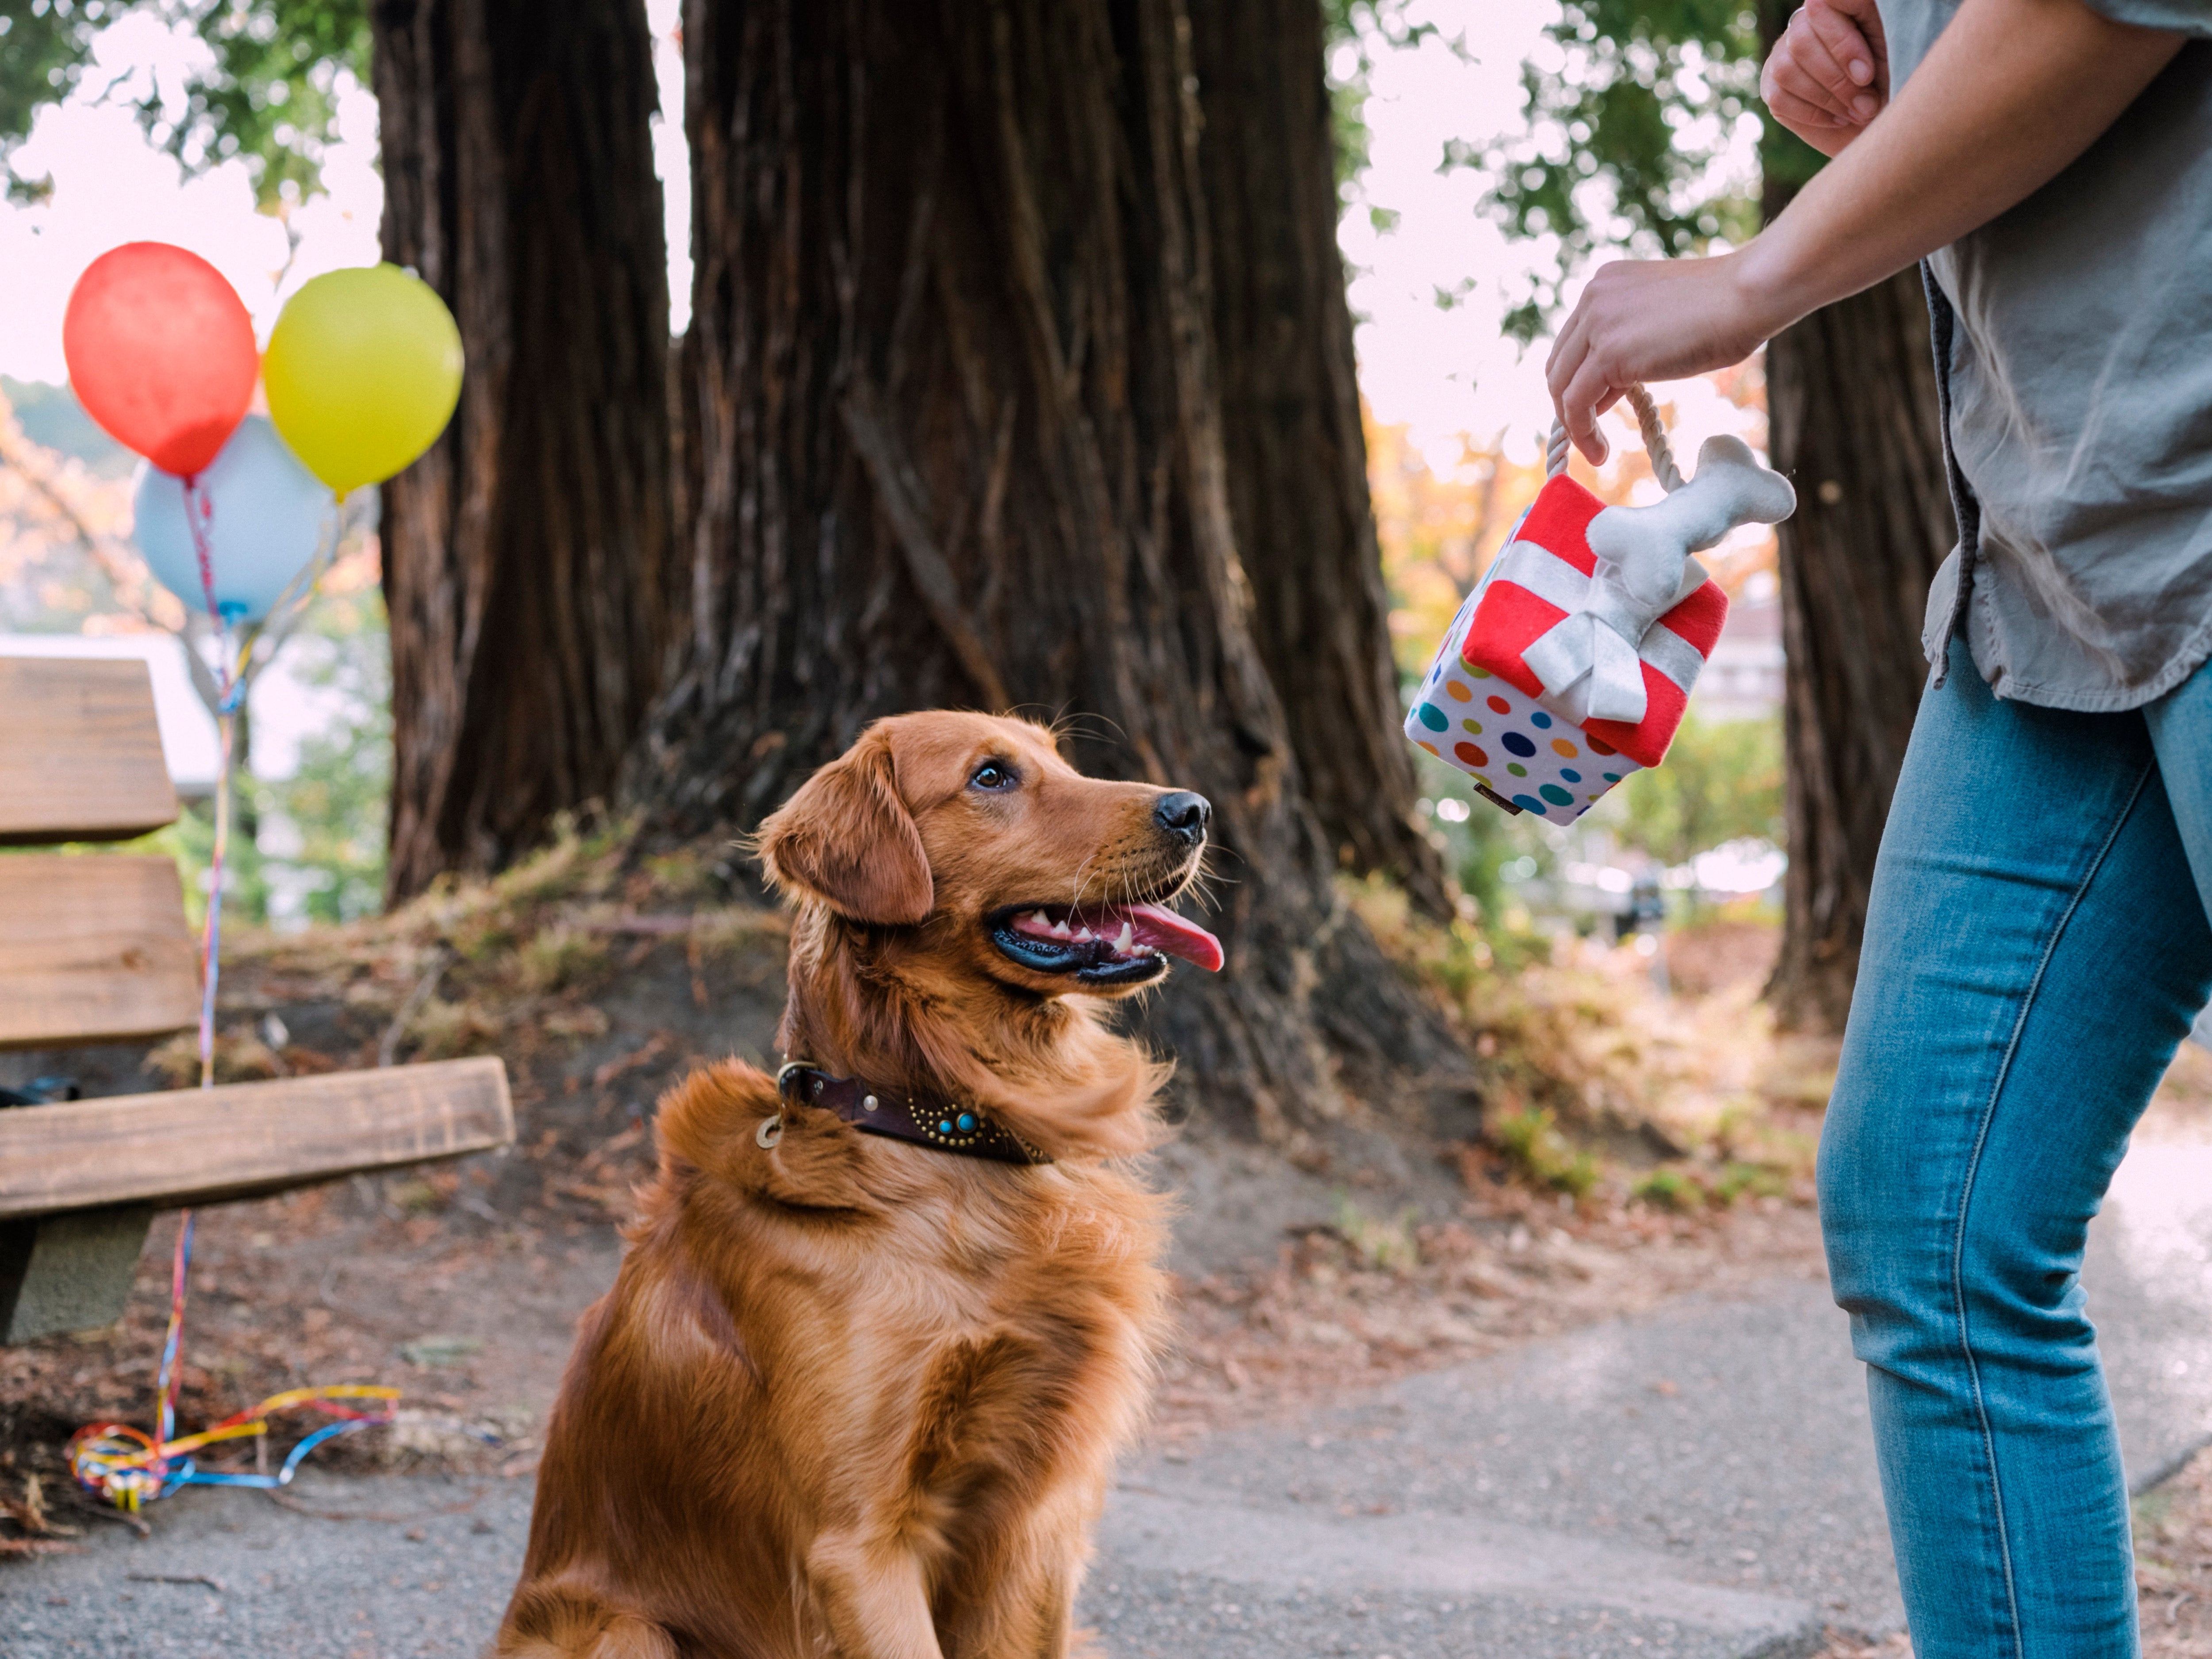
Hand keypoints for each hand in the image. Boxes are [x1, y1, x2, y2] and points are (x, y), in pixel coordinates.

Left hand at [1544, 255, 1788, 465]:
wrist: (1750, 294)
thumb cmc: (1728, 308)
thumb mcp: (1663, 324)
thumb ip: (1632, 346)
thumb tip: (1612, 387)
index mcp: (1606, 284)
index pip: (1575, 341)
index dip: (1580, 379)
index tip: (1598, 409)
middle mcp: (1592, 297)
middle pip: (1560, 364)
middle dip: (1570, 404)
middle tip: (1589, 435)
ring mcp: (1596, 322)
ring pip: (1561, 385)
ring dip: (1573, 425)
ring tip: (1595, 452)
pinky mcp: (1607, 352)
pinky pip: (1576, 402)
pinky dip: (1582, 432)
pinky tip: (1599, 453)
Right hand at [1762, 0, 1889, 156]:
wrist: (1884, 118)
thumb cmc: (1896, 77)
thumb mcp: (1895, 45)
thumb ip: (1871, 21)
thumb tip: (1836, 22)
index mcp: (1837, 4)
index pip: (1822, 4)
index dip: (1841, 43)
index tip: (1866, 75)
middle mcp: (1805, 22)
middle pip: (1801, 40)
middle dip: (1836, 79)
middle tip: (1867, 104)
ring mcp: (1784, 53)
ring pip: (1786, 70)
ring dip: (1826, 98)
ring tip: (1857, 113)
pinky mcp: (1772, 86)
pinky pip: (1779, 97)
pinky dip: (1812, 113)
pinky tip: (1838, 119)